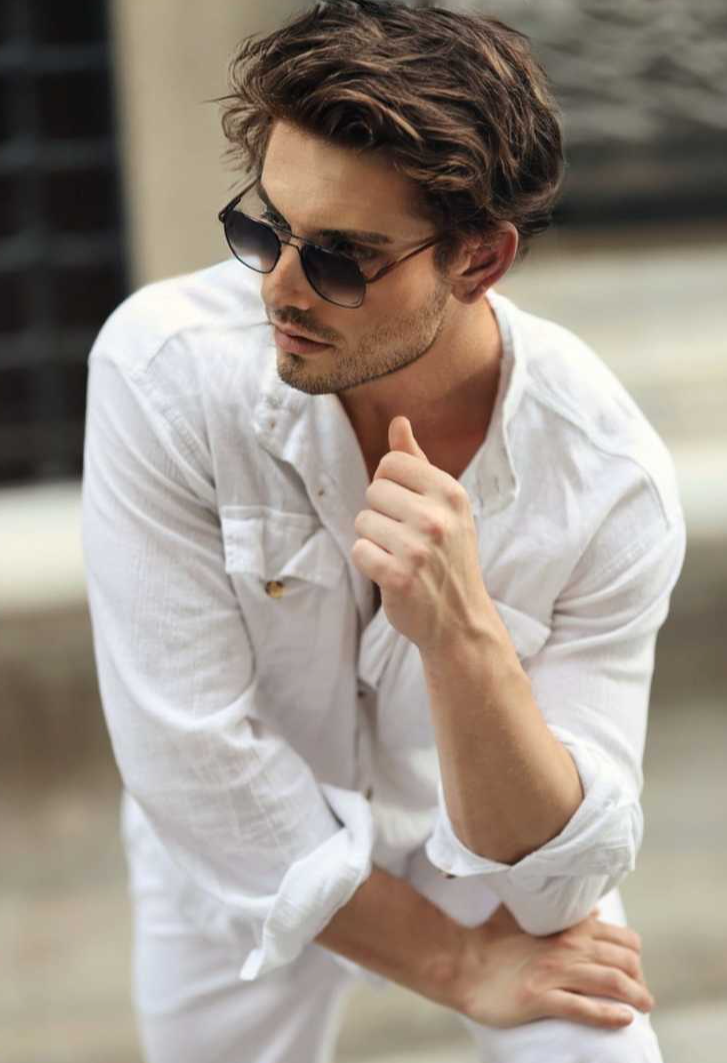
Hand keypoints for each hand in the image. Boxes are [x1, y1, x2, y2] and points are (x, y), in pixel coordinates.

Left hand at [351, 416, 508, 652]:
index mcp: (451, 493)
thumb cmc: (448, 556)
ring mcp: (418, 548)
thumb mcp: (444, 505)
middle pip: (374, 490)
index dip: (390, 484)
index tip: (408, 508)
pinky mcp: (399, 577)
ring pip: (363, 521)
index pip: (391, 462)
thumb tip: (398, 422)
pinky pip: (359, 551)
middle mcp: (437, 517)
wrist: (460, 619)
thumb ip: (417, 462)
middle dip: (381, 513)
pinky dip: (369, 563)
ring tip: (401, 556)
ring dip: (374, 539)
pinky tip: (391, 573)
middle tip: (406, 538)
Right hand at [454, 903, 653, 1029]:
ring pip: (609, 982)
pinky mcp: (540, 998)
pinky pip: (583, 1007)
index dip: (635, 956)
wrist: (461, 963)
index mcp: (566, 927)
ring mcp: (553, 973)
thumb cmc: (493, 941)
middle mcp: (565, 947)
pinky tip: (624, 1019)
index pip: (621, 938)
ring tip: (645, 1007)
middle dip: (640, 979)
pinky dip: (608, 1015)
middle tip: (644, 995)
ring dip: (635, 996)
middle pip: (622, 962)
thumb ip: (563, 916)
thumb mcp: (529, 918)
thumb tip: (595, 912)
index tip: (636, 971)